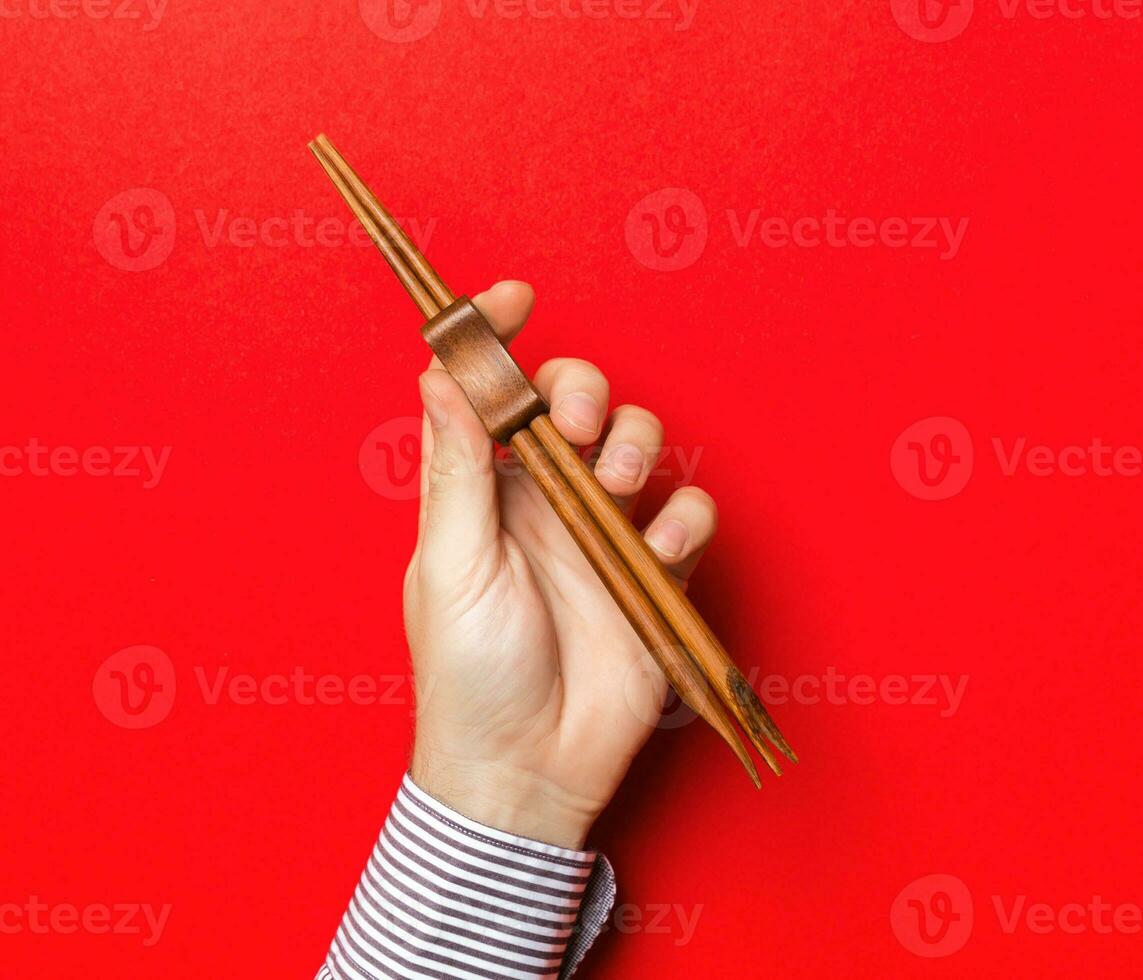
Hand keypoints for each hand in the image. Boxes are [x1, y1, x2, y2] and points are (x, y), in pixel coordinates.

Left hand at [404, 280, 718, 848]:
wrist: (528, 769)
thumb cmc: (470, 674)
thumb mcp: (451, 564)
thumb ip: (455, 468)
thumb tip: (436, 373)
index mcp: (483, 492)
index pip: (491, 396)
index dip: (501, 340)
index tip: (516, 298)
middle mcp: (545, 501)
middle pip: (576, 404)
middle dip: (586, 393)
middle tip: (580, 428)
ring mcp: (603, 534)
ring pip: (640, 445)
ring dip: (639, 444)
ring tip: (621, 484)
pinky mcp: (655, 573)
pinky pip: (688, 514)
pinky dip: (682, 517)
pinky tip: (658, 549)